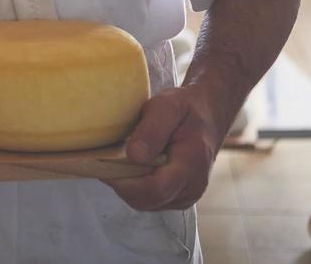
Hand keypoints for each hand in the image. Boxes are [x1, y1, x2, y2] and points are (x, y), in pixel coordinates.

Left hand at [106, 84, 227, 210]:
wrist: (207, 115)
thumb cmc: (186, 108)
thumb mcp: (167, 107)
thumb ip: (152, 130)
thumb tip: (134, 155)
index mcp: (192, 164)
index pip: (156, 189)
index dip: (125, 183)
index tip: (103, 166)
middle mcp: (193, 186)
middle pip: (148, 200)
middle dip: (122, 184)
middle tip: (105, 161)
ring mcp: (188, 194)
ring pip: (147, 203)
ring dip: (129, 186)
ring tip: (120, 161)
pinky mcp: (181, 196)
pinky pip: (152, 200)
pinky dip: (137, 187)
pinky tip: (132, 167)